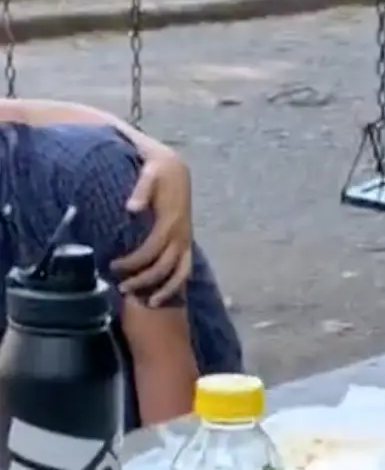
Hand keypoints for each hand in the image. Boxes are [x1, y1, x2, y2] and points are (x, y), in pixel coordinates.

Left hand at [110, 145, 193, 306]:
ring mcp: (185, 239)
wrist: (175, 167)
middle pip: (164, 267)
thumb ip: (141, 190)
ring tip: (144, 302)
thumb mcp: (149, 172)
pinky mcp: (186, 242)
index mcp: (170, 221)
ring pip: (179, 273)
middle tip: (120, 288)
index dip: (133, 262)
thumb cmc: (158, 170)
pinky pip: (185, 270)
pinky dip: (175, 285)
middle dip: (142, 280)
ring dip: (162, 289)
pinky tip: (159, 297)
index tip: (112, 266)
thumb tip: (131, 209)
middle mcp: (181, 234)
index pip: (151, 250)